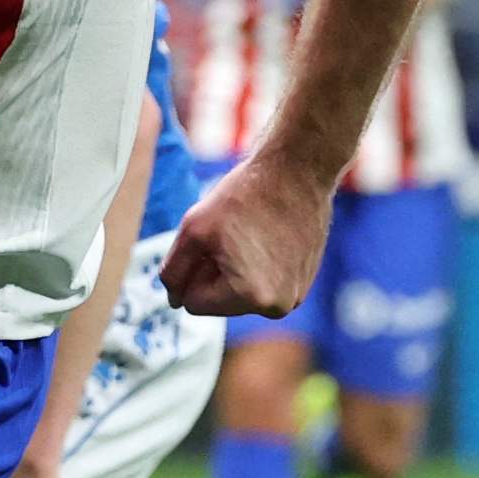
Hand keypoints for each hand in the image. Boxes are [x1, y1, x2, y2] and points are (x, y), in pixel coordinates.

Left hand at [161, 156, 328, 320]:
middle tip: (231, 234)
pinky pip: (263, 284)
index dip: (194, 269)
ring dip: (235, 268)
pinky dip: (257, 265)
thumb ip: (174, 271)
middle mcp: (279, 307)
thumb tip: (175, 302)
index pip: (194, 303)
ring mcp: (296, 295)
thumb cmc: (244, 196)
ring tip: (249, 233)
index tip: (212, 240)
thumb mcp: (193, 230)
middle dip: (215, 271)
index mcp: (252, 298)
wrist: (297, 171)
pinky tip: (266, 235)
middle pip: (220, 302)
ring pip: (240, 293)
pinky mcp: (304, 282)